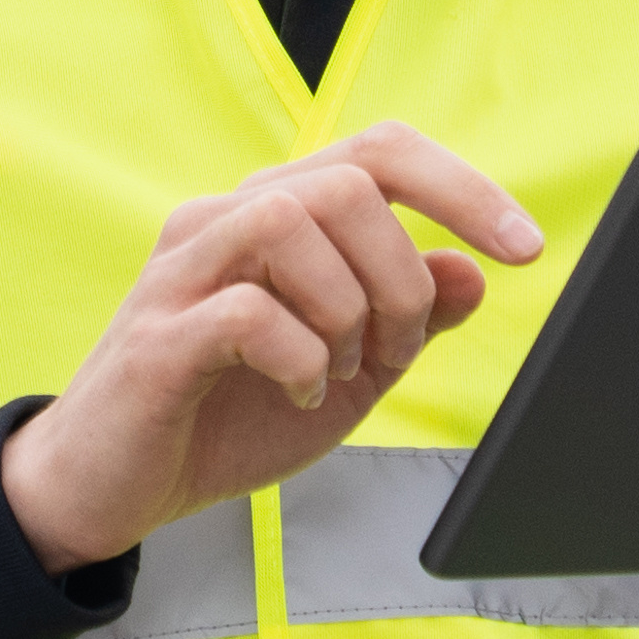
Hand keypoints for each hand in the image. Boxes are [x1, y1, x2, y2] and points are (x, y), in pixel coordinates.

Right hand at [2, 125, 531, 575]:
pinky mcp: (159, 334)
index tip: (525, 248)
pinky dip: (300, 357)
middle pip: (349, 183)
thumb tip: (473, 269)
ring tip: (338, 371)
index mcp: (274, 215)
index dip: (463, 188)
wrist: (113, 486)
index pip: (380, 152)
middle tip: (394, 350)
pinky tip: (297, 393)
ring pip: (295, 219)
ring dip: (349, 308)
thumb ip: (407, 320)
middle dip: (403, 275)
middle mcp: (225, 220)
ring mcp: (185, 270)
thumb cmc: (223, 417)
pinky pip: (249, 310)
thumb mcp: (346, 371)